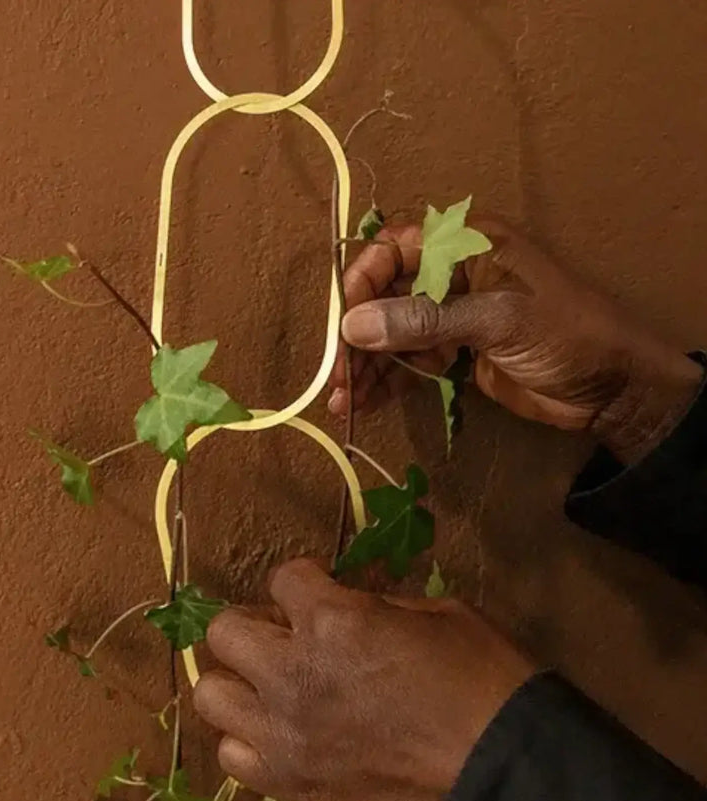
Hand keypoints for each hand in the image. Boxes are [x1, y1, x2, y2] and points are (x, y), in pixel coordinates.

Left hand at [193, 558, 533, 800]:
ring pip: (211, 694)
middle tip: (288, 635)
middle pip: (225, 631)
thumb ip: (376, 604)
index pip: (284, 578)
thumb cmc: (482, 680)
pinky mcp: (289, 785)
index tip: (320, 590)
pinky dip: (251, 739)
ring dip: (241, 681)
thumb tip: (347, 602)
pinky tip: (283, 733)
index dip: (305, 580)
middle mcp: (294, 673)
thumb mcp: (436, 614)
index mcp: (334, 620)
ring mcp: (285, 734)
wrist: (505, 772)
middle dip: (257, 623)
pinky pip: (233, 755)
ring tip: (275, 686)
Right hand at [328, 217, 701, 462]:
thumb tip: (353, 326)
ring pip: (392, 333)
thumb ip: (425, 320)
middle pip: (385, 296)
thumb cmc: (566, 333)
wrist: (612, 388)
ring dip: (366, 365)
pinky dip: (386, 381)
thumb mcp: (498, 319)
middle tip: (339, 376)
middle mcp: (451, 274)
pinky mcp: (455, 353)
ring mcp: (451, 316)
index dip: (362, 282)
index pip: (394, 248)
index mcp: (466, 245)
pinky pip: (409, 362)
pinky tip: (364, 403)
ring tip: (345, 402)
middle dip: (358, 336)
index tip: (345, 324)